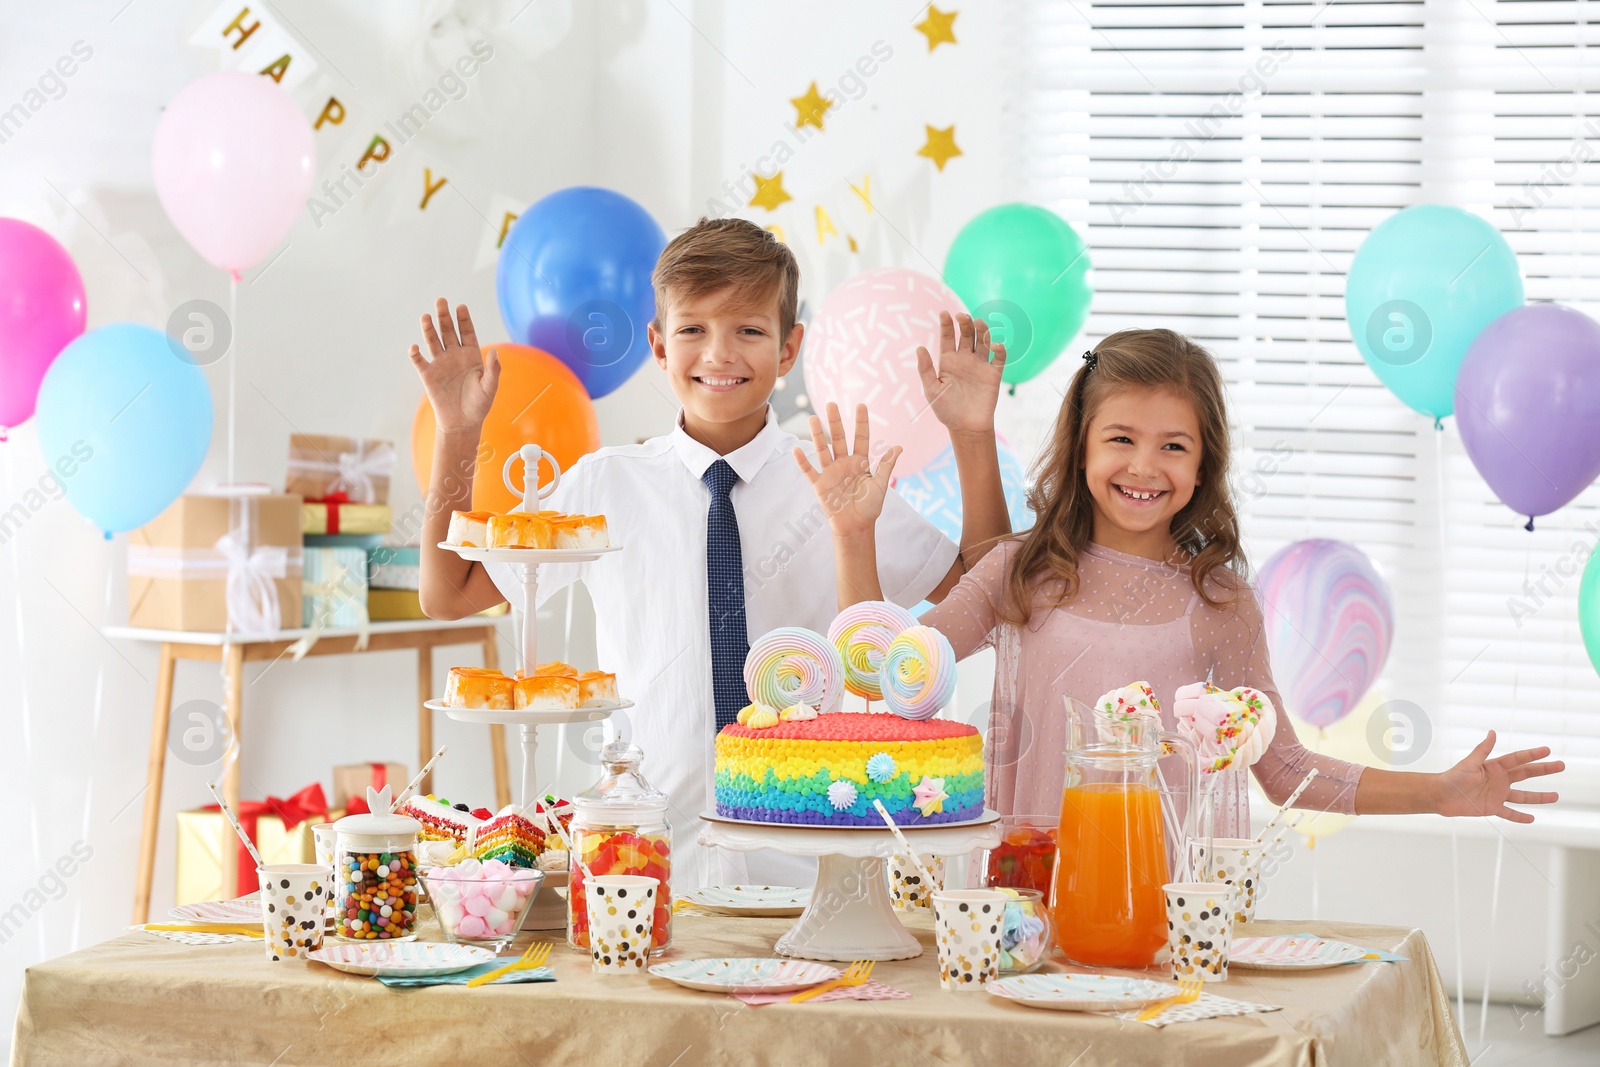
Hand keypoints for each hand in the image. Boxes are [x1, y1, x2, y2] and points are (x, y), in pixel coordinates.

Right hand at [408, 298, 498, 433]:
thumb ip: (493, 369)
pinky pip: (420, 361)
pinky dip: (416, 354)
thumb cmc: (479, 405)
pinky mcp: (428, 375)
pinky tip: (414, 347)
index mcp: (471, 355)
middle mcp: (454, 355)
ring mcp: (440, 363)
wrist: (462, 422)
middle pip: (448, 331)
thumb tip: (495, 350)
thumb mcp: (490, 387)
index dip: (464, 319)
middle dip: (444, 316)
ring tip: (426, 316)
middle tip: (441, 301)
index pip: (467, 332)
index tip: (461, 307)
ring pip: (433, 341)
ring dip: (429, 329)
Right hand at [793, 403, 901, 538]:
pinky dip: (802, 461)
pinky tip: (797, 449)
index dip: (861, 422)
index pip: (861, 438)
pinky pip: (809, 470)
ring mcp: (830, 472)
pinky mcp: (819, 484)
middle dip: (835, 422)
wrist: (856, 527)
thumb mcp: (881, 485)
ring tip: (812, 418)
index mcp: (860, 462)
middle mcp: (844, 463)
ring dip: (818, 435)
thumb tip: (898, 447)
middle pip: (839, 438)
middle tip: (831, 404)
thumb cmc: (870, 507)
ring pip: (823, 449)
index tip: (860, 405)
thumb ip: (886, 466)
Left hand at [916, 311, 1006, 435]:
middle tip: (962, 316)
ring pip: (983, 341)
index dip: (946, 324)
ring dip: (982, 330)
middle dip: (965, 323)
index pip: (947, 337)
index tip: (944, 313)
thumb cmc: (946, 410)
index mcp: (948, 361)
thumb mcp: (932, 390)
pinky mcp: (994, 373)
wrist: (966, 427)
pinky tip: (995, 345)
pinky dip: (999, 348)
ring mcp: (980, 365)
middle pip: (966, 334)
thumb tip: (919, 348)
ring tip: (978, 323)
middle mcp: (965, 359)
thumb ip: (925, 369)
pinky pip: (999, 357)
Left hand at [1434, 731, 1562, 822]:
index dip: (1532, 754)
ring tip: (1556, 796)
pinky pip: (1510, 813)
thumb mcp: (1469, 763)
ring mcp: (1497, 794)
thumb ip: (1482, 750)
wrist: (1441, 795)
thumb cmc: (1452, 777)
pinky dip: (1520, 817)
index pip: (1517, 759)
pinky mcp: (1492, 808)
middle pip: (1526, 774)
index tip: (1547, 750)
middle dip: (1543, 770)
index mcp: (1494, 767)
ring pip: (1523, 796)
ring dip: (1539, 797)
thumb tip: (1493, 732)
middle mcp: (1499, 780)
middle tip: (1561, 765)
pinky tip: (1533, 818)